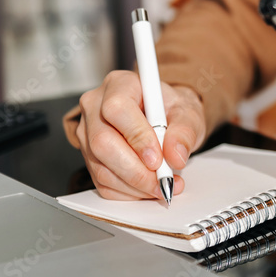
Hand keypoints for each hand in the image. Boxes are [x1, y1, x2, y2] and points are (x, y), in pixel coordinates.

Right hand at [69, 71, 205, 200]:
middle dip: (136, 170)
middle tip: (162, 180)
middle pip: (102, 142)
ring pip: (101, 167)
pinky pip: (101, 181)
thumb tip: (175, 155)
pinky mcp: (89, 155)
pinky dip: (127, 192)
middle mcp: (96, 105)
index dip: (137, 137)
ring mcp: (88, 132)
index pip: (117, 109)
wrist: (164, 117)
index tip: (158, 158)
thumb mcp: (187, 113)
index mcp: (120, 84)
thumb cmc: (170, 110)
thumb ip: (184, 132)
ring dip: (134, 185)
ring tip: (161, 185)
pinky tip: (146, 187)